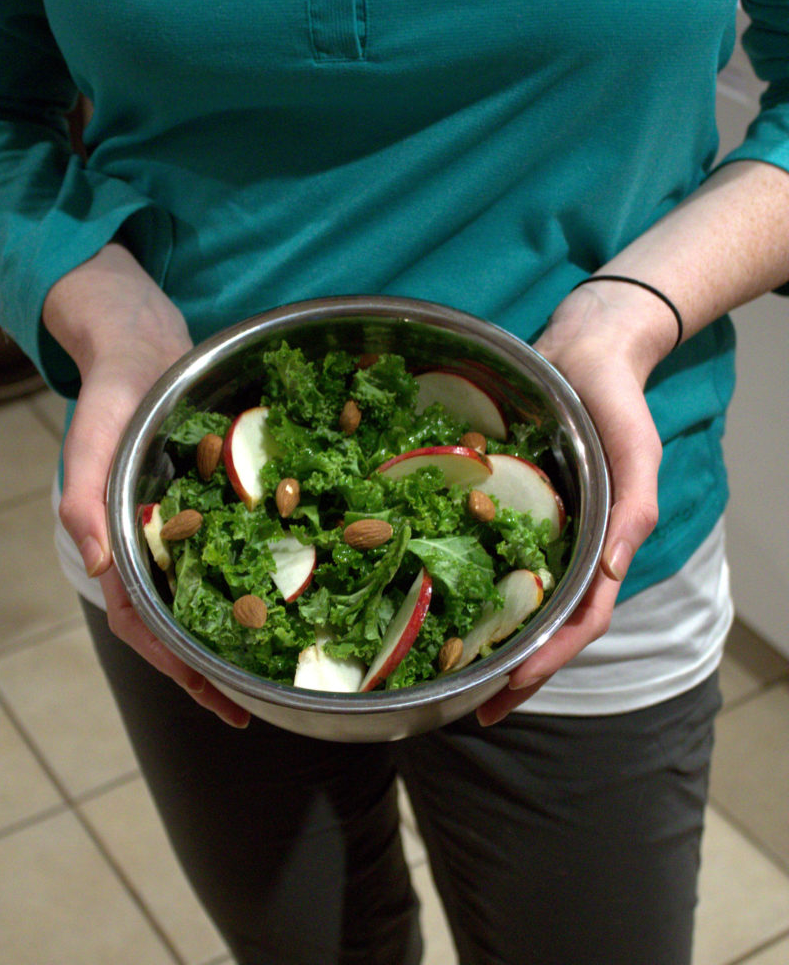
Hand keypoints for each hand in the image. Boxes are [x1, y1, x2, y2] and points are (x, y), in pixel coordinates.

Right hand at [44, 243, 250, 726]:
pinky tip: (297, 587)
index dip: (181, 671)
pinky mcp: (217, 501)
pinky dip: (261, 573)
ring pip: (213, 592)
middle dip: (218, 668)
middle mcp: (157, 545)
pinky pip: (239, 546)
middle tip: (263, 703)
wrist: (144, 346)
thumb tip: (100, 565)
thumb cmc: (112, 390)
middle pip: (184, 624)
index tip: (224, 704)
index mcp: (123, 544)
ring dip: (240, 630)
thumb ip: (85, 496)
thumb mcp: (92, 435)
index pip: (147, 626)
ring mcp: (189, 526)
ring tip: (282, 664)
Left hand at [476, 279, 675, 724]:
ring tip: (446, 675)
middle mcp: (564, 550)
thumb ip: (633, 510)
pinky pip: (479, 551)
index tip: (509, 689)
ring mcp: (531, 533)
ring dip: (483, 641)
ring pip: (508, 600)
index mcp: (599, 548)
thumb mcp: (639, 452)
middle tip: (469, 712)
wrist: (584, 351)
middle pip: (540, 628)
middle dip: (510, 674)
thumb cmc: (617, 403)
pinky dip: (460, 582)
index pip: (579, 622)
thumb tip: (613, 570)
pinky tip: (424, 599)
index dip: (547, 660)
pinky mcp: (500, 507)